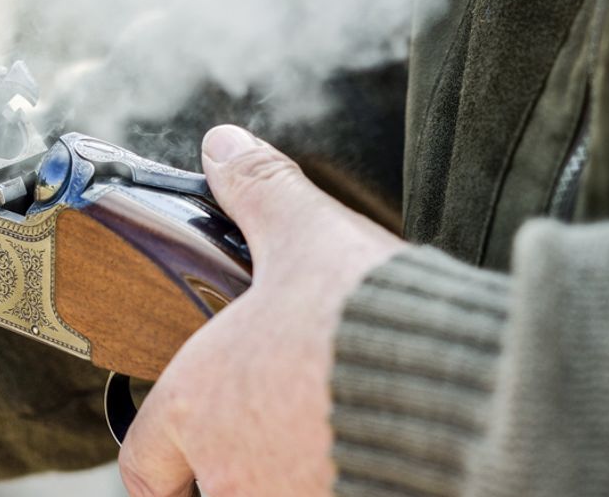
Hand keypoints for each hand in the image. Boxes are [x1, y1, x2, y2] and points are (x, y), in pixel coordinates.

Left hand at [118, 125, 405, 495]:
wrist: (463, 385)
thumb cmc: (364, 317)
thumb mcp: (303, 236)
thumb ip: (256, 190)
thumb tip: (223, 146)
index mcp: (198, 408)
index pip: (144, 465)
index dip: (157, 458)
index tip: (173, 453)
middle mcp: (233, 476)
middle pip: (213, 484)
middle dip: (239, 457)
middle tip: (276, 421)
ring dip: (292, 470)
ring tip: (331, 428)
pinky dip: (341, 478)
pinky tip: (374, 444)